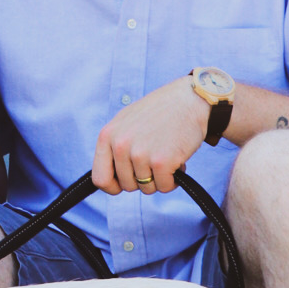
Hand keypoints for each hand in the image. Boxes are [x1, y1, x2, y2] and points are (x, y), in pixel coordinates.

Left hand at [93, 78, 211, 194]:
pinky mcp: (162, 161)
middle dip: (143, 179)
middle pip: (127, 185)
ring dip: (160, 178)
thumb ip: (114, 146)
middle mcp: (120, 145)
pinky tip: (177, 162)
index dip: (113, 186)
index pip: (100, 178)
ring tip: (166, 156)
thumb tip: (106, 177)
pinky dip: (173, 180)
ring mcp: (140, 154)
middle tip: (154, 161)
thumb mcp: (125, 122)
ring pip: (147, 188)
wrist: (189, 99)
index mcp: (107, 136)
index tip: (126, 183)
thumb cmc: (159, 111)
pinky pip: (165, 187)